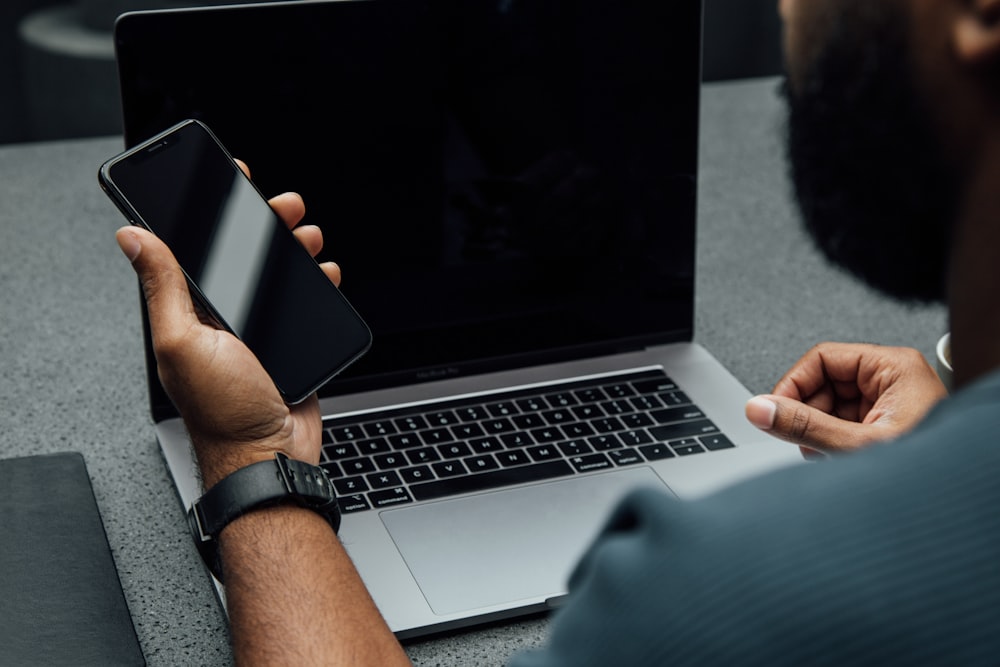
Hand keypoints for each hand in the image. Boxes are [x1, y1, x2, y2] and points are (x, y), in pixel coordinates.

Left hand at [116, 163, 340, 486]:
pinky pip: (303, 304)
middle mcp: (219, 318)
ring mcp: (256, 332)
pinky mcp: (288, 345)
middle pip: (242, 256)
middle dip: (264, 224)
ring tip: (309, 235)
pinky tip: (325, 273)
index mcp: (188, 312)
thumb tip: (131, 236)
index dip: (210, 212)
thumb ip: (163, 287)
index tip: (229, 182)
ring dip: (294, 249)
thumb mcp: (182, 341)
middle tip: (283, 206)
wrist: (271, 456)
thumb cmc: (224, 410)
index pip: (193, 248)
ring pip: (275, 276)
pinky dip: (317, 284)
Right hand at [745, 342, 947, 457]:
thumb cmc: (930, 471)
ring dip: (817, 431)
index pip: (822, 358)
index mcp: (892, 367)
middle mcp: (890, 380)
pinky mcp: (884, 425)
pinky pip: (842, 424)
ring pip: (830, 406)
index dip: (793, 384)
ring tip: (826, 454)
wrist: (959, 508)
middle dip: (807, 414)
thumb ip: (804, 426)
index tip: (773, 409)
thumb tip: (761, 409)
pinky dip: (830, 442)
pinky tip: (837, 458)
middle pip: (823, 383)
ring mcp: (888, 404)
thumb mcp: (857, 445)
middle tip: (802, 439)